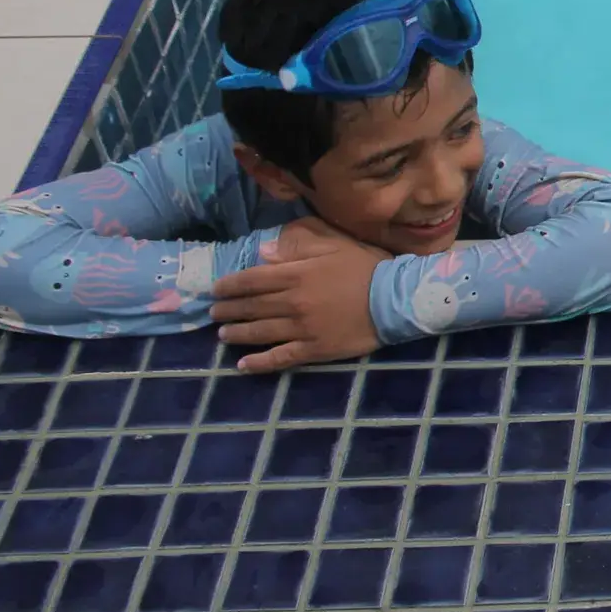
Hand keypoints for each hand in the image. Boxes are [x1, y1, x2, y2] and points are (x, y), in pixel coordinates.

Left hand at [210, 219, 386, 372]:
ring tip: (223, 335)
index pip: (251, 280)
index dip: (229, 285)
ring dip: (237, 334)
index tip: (215, 290)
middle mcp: (292, 302)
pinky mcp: (313, 349)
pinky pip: (280, 358)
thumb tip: (263, 252)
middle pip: (250, 307)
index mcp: (296, 275)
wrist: (396, 299)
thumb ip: (298, 247)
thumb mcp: (335, 246)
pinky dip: (259, 363)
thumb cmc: (367, 268)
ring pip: (259, 333)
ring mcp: (301, 328)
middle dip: (227, 310)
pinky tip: (244, 366)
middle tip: (214, 314)